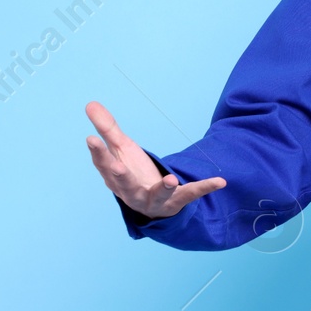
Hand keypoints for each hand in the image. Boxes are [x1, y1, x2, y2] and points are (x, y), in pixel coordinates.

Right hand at [85, 101, 224, 218]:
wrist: (152, 207)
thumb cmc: (133, 174)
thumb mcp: (122, 150)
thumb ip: (108, 128)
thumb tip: (90, 103)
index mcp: (115, 178)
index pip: (103, 164)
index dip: (97, 152)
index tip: (91, 138)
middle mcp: (132, 191)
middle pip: (123, 182)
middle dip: (119, 174)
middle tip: (115, 165)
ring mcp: (154, 198)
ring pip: (158, 194)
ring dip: (163, 188)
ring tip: (170, 179)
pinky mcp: (176, 201)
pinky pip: (192, 194)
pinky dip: (205, 187)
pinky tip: (220, 182)